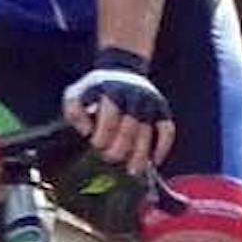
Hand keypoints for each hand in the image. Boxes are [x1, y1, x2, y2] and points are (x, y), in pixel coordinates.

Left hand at [63, 48, 174, 177]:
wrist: (123, 70)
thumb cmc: (96, 89)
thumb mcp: (77, 93)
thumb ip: (74, 111)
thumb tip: (86, 132)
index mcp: (113, 89)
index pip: (111, 114)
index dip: (103, 132)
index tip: (95, 145)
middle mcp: (135, 95)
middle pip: (130, 126)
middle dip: (120, 146)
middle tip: (110, 158)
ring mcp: (151, 103)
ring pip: (148, 132)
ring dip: (141, 153)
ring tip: (133, 171)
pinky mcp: (162, 111)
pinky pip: (167, 130)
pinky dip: (163, 146)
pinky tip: (155, 161)